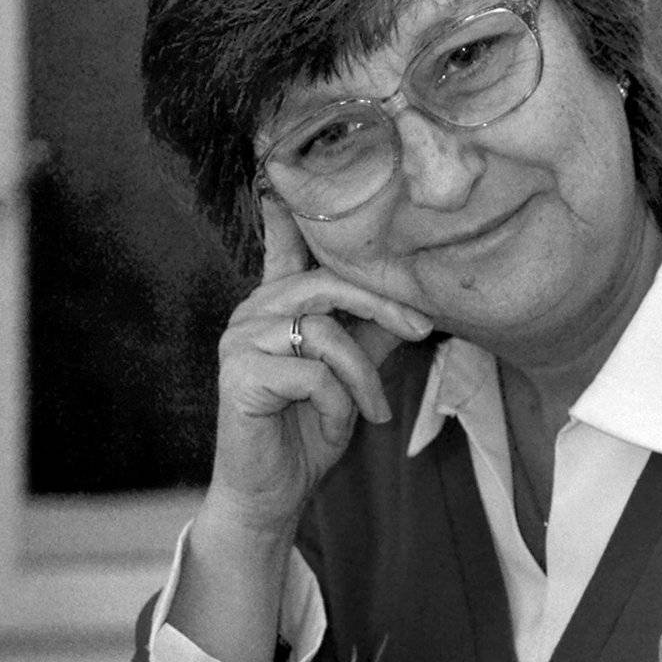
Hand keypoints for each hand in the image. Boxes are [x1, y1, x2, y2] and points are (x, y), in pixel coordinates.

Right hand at [206, 194, 432, 535]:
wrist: (273, 492)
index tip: (282, 169)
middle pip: (328, 284)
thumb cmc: (308, 430)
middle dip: (386, 306)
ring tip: (373, 411)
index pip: (283, 246)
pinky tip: (333, 424)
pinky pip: (310, 372)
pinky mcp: (238, 376)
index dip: (287, 210)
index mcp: (276, 306)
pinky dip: (335, 402)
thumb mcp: (352, 374)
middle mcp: (251, 313)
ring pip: (324, 332)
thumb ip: (372, 332)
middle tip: (423, 332)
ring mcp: (239, 341)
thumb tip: (414, 298)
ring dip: (361, 375)